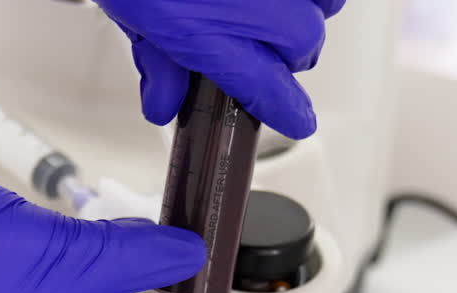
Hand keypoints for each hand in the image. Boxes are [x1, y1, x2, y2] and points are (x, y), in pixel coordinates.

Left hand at [95, 0, 346, 138]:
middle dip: (287, 54)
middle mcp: (254, 3)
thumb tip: (164, 102)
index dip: (286, 109)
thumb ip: (157, 63)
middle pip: (304, 47)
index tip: (296, 117)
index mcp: (212, 36)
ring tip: (277, 8)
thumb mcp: (131, 18)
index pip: (269, 89)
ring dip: (307, 10)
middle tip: (264, 48)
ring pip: (324, 5)